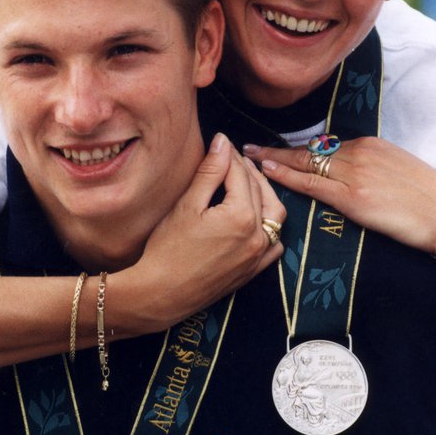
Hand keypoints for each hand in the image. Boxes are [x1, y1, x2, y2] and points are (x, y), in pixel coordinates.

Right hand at [128, 133, 285, 326]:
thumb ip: (210, 171)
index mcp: (241, 216)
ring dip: (263, 193)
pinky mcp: (253, 270)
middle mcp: (257, 235)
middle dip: (245, 170)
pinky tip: (256, 216)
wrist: (161, 293)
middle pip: (258, 190)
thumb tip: (223, 141)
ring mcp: (258, 255)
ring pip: (274, 214)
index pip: (240, 174)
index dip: (229, 155)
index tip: (221, 141)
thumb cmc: (167, 249)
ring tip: (245, 180)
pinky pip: (274, 243)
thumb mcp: (187, 205)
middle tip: (230, 156)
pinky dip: (269, 225)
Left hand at [244, 137, 435, 259]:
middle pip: (308, 150)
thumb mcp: (395, 170)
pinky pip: (312, 183)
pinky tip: (267, 171)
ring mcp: (355, 174)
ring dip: (273, 159)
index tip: (275, 146)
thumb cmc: (427, 199)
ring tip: (247, 157)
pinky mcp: (354, 197)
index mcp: (369, 145)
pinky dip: (286, 175)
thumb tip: (344, 174)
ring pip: (304, 163)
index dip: (296, 148)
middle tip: (246, 145)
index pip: (324, 145)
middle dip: (276, 148)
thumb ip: (367, 167)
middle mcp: (359, 153)